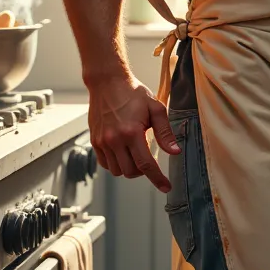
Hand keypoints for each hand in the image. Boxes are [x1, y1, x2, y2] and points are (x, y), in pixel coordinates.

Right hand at [88, 76, 178, 192]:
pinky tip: (123, 153)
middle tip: (149, 159)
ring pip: (117, 170)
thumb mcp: (156, 109)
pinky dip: (116, 164)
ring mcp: (102, 141)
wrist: (107, 82)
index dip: (157, 179)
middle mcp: (114, 139)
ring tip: (135, 153)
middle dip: (143, 171)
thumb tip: (175, 152)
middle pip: (131, 171)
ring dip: (129, 168)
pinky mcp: (95, 141)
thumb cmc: (133, 93)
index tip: (166, 187)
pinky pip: (106, 164)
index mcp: (131, 132)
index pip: (145, 164)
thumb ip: (165, 132)